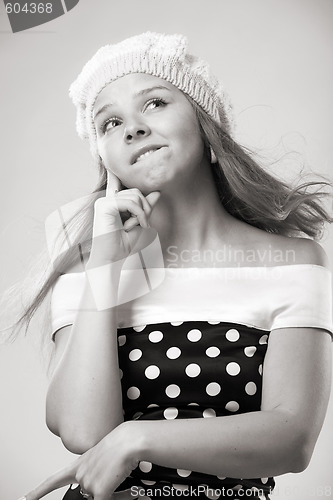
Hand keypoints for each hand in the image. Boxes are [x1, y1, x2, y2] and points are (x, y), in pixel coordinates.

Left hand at [21, 422, 140, 499]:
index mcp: (79, 464)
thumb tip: (99, 489)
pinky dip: (119, 497)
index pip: (53, 480)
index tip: (26, 497)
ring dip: (114, 493)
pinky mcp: (98, 491)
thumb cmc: (121, 444)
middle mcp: (80, 474)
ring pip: (99, 497)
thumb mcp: (103, 458)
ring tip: (121, 476)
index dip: (38, 491)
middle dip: (103, 491)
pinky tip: (124, 489)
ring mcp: (88, 483)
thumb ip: (95, 473)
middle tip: (114, 479)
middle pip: (88, 493)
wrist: (129, 440)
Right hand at [89, 187, 160, 264]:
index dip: (137, 188)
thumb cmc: (124, 244)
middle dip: (145, 207)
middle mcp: (107, 199)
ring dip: (141, 213)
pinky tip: (135, 226)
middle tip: (143, 223)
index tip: (148, 188)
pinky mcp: (104, 206)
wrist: (112, 259)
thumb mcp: (140, 222)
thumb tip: (157, 191)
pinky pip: (130, 202)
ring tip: (135, 226)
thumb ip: (146, 207)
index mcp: (114, 202)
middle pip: (136, 191)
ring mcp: (104, 201)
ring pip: (135, 195)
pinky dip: (138, 214)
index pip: (130, 188)